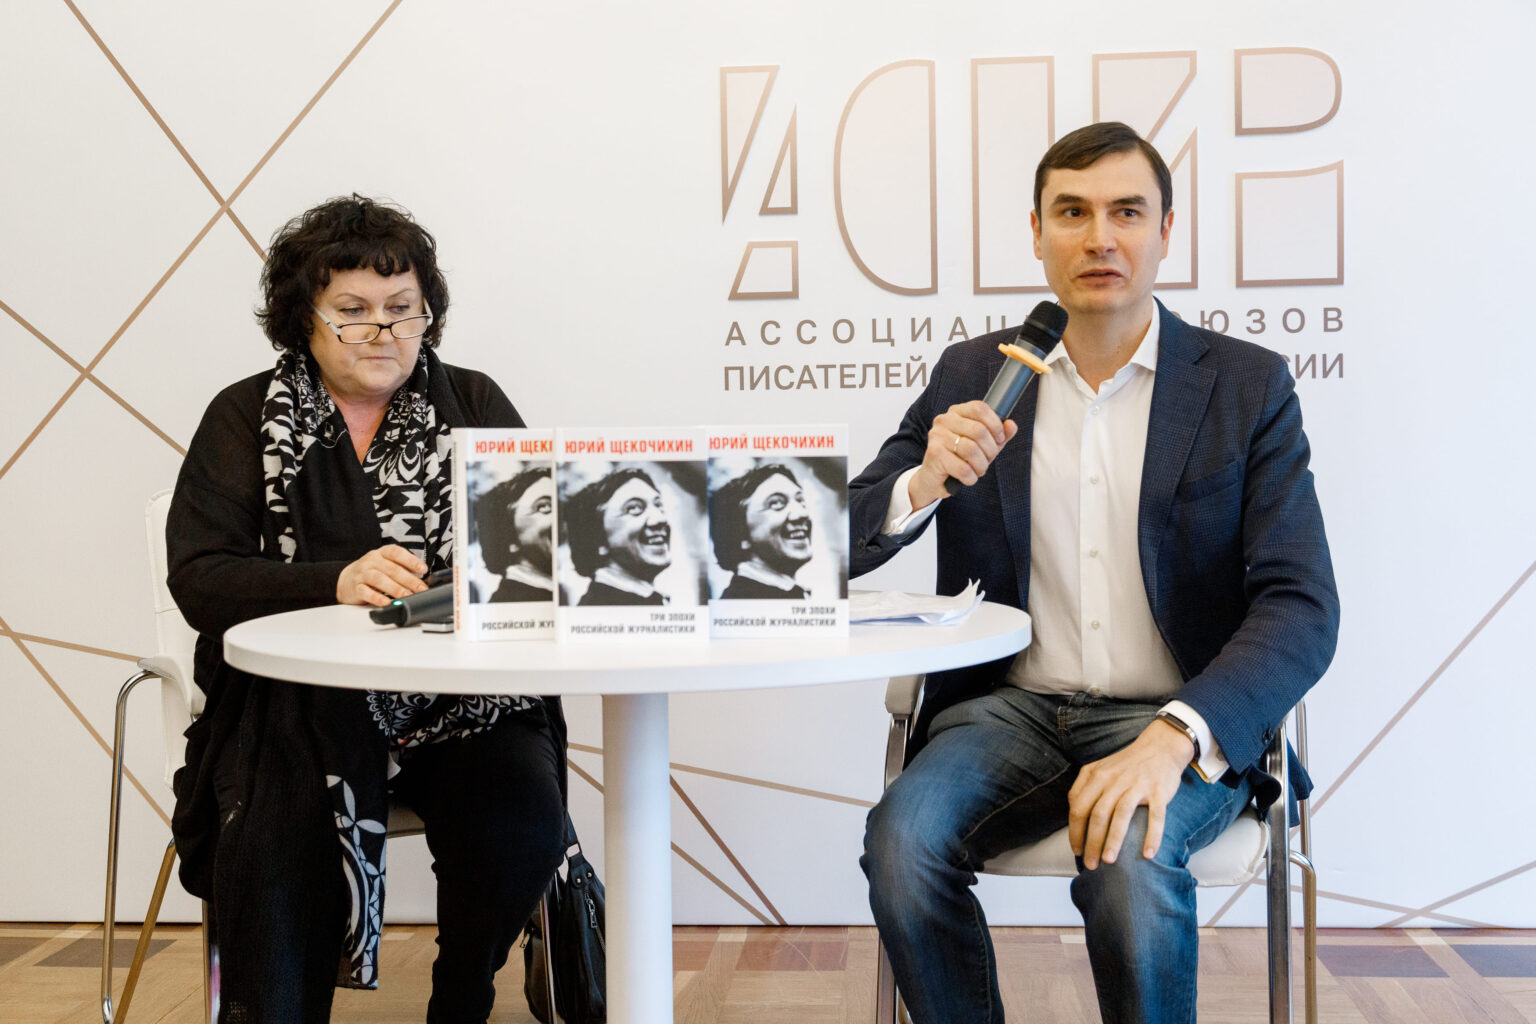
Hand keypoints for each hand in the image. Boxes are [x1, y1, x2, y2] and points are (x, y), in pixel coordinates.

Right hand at [336, 545, 428, 606]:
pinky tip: (386, 602)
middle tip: (421, 589)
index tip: (423, 570)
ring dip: (395, 588)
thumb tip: (421, 580)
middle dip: (409, 580)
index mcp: (381, 553)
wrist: (344, 580)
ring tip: (407, 596)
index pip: (397, 553)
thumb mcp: (385, 565)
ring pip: (380, 579)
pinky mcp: (355, 587)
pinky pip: (366, 592)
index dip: (411, 561)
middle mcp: (372, 561)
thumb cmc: (371, 572)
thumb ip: (400, 569)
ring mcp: (362, 574)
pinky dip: (376, 598)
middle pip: (392, 569)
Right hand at [908, 401, 1018, 508]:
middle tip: (987, 460)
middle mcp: (945, 420)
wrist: (933, 478)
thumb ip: (999, 435)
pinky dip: (971, 477)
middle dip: (990, 450)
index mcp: (957, 412)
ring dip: (981, 465)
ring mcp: (937, 436)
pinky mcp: (934, 454)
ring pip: (971, 450)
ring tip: (978, 469)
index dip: (995, 424)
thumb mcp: (983, 445)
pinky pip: (962, 468)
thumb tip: (1011, 425)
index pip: (980, 408)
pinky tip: (968, 477)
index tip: (999, 439)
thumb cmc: (958, 458)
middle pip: (979, 430)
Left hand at [1067, 719, 1195, 868]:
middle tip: (1091, 865)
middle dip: (1091, 843)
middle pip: (1098, 815)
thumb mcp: (1099, 768)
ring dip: (1114, 840)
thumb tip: (1072, 810)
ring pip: (1121, 815)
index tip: (1076, 851)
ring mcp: (1137, 785)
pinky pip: (1155, 816)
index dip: (1075, 831)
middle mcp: (1115, 781)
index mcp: (1097, 776)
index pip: (1079, 807)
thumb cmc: (1126, 764)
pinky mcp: (1159, 791)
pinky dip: (1152, 836)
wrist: (1160, 747)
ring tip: (1109, 861)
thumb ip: (1083, 786)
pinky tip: (1148, 854)